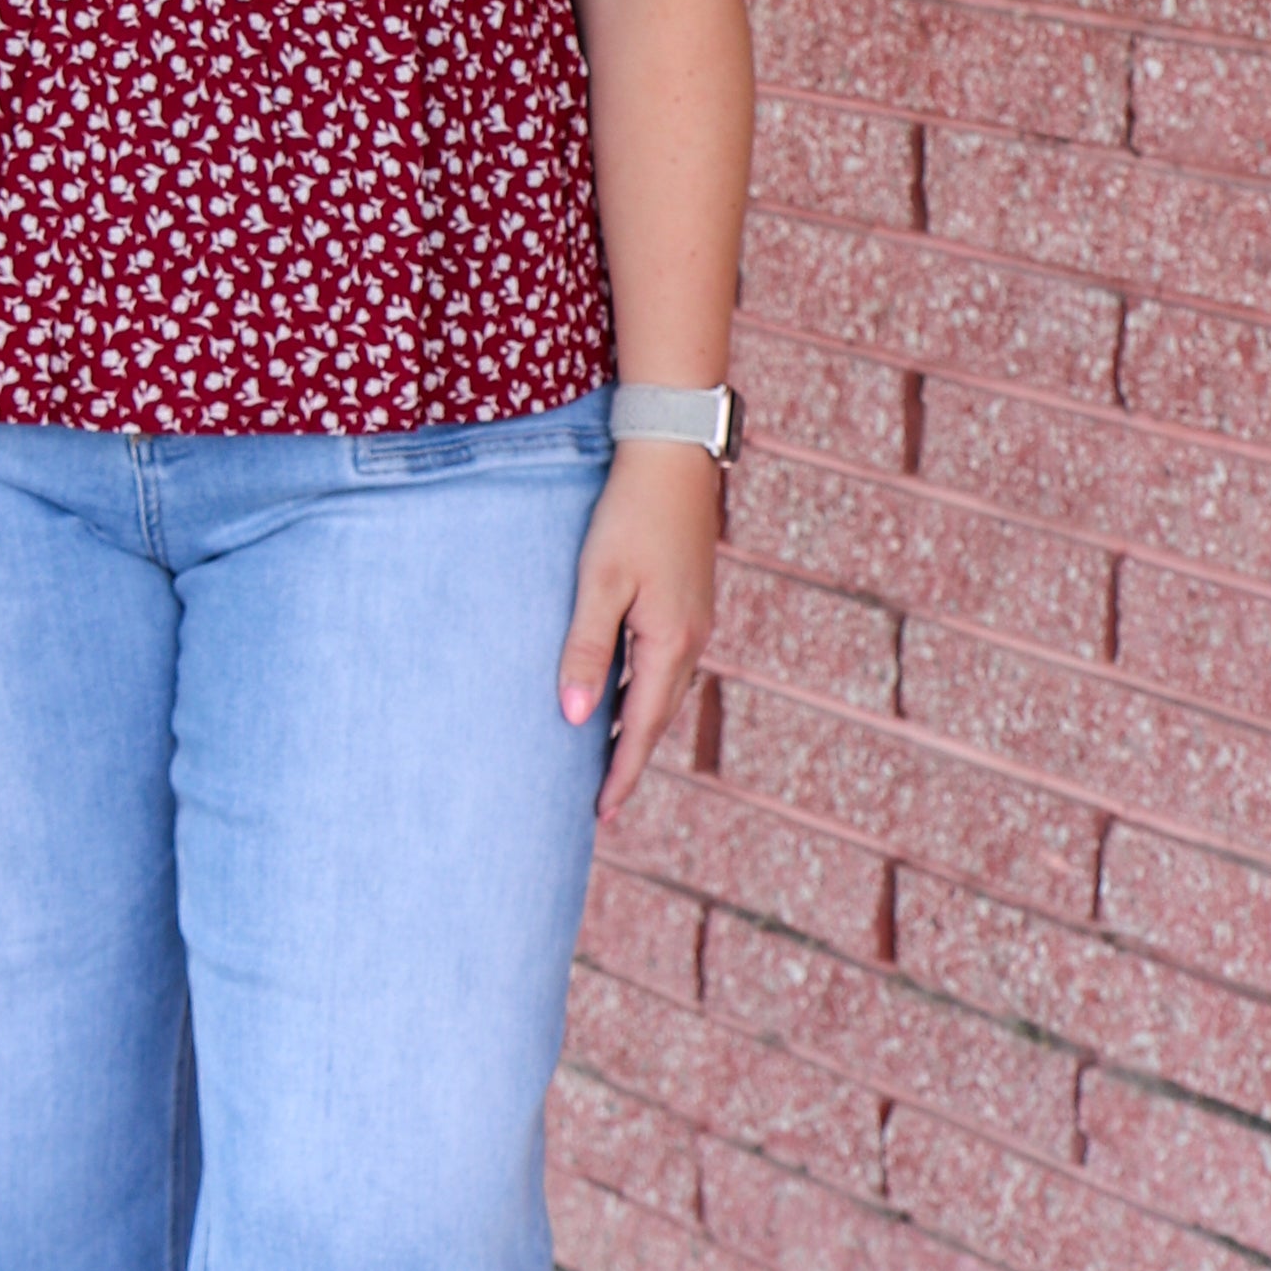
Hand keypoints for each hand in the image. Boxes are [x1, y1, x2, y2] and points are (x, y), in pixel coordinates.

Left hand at [557, 442, 720, 820]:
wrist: (671, 455)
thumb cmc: (628, 515)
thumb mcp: (598, 583)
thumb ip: (586, 650)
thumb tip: (576, 719)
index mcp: (669, 643)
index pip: (641, 727)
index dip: (620, 773)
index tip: (599, 815)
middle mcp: (690, 640)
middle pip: (656, 716)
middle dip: (629, 760)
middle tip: (600, 803)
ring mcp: (693, 620)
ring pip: (662, 691)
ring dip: (636, 727)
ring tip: (606, 759)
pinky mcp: (686, 601)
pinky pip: (664, 665)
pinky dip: (642, 692)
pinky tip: (620, 695)